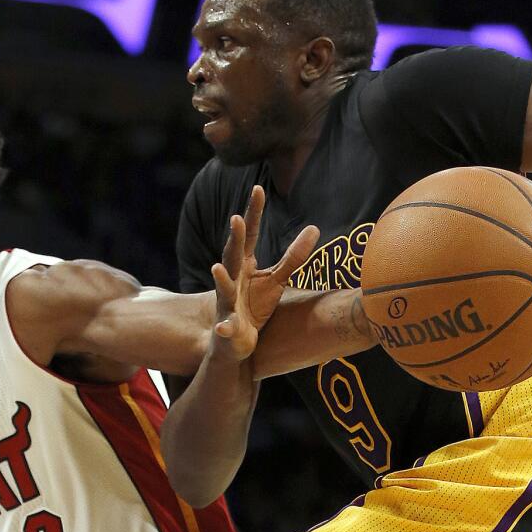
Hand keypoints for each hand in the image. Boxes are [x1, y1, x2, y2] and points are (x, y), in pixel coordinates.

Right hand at [211, 186, 318, 360]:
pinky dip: (224, 327)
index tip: (257, 189)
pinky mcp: (228, 328)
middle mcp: (232, 280)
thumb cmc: (253, 306)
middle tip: (236, 219)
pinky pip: (226, 327)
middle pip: (233, 256)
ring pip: (223, 289)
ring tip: (216, 267)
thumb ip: (292, 256)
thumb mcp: (276, 280)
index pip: (250, 235)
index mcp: (243, 265)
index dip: (253, 213)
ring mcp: (227, 303)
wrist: (234, 342)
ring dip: (220, 278)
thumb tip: (314, 227)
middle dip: (235, 239)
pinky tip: (222, 326)